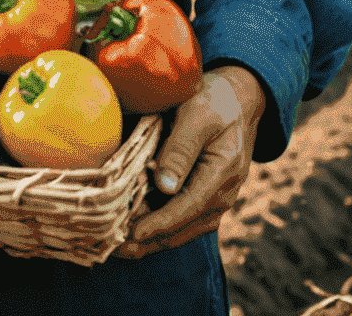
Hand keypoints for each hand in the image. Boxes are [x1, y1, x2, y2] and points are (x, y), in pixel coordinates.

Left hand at [116, 64, 265, 258]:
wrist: (237, 101)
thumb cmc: (215, 102)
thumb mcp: (197, 114)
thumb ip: (181, 148)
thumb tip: (164, 186)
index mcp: (222, 172)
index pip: (189, 206)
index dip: (160, 223)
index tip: (133, 233)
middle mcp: (222, 195)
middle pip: (183, 227)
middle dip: (150, 242)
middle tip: (113, 250)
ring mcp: (215, 200)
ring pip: (182, 229)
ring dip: (152, 241)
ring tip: (119, 248)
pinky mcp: (204, 197)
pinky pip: (182, 220)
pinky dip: (159, 229)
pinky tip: (134, 233)